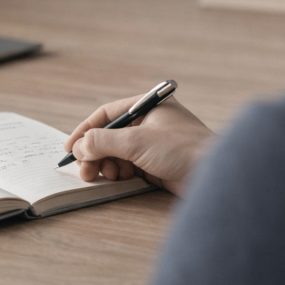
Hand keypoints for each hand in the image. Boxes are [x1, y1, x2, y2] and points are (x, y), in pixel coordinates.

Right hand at [63, 95, 215, 195]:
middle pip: (111, 135)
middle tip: (84, 170)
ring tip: (103, 175)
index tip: (70, 148)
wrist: (214, 176)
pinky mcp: (158, 163)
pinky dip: (119, 172)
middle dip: (95, 152)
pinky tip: (118, 179)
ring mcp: (154, 144)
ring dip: (106, 164)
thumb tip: (80, 145)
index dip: (86, 130)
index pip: (108, 114)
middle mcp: (151, 122)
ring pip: (118, 152)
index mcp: (148, 106)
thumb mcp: (137, 142)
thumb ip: (104, 141)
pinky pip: (129, 165)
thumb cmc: (183, 150)